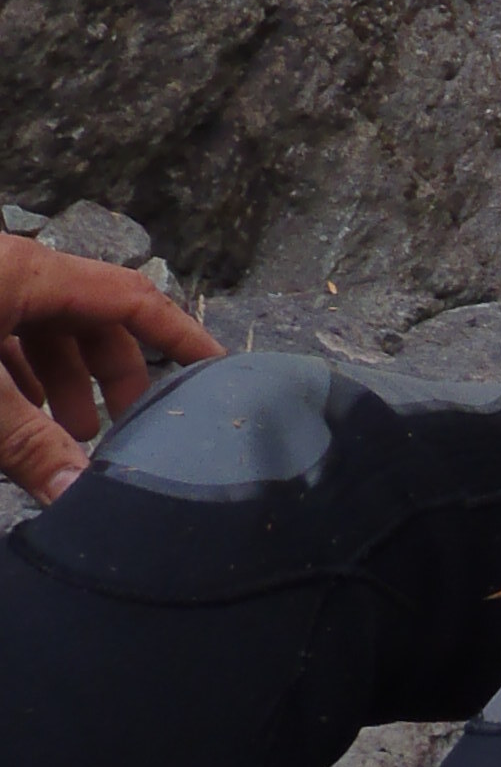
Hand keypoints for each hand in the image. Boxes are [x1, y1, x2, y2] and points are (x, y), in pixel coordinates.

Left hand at [0, 242, 221, 505]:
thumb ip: (26, 441)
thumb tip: (77, 496)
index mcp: (34, 274)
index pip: (131, 298)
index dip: (178, 332)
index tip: (214, 367)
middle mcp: (17, 271)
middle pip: (92, 318)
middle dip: (113, 375)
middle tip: (123, 429)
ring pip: (47, 327)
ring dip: (65, 378)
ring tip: (70, 431)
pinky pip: (9, 330)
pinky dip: (25, 371)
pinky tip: (20, 411)